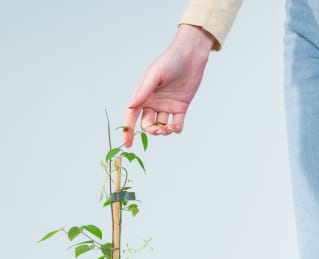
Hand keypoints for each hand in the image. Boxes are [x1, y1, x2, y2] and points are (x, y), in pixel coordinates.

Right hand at [122, 24, 214, 147]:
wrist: (191, 54)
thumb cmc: (170, 60)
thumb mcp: (155, 75)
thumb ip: (143, 91)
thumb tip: (131, 106)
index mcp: (143, 95)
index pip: (132, 116)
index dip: (128, 130)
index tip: (127, 144)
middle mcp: (153, 102)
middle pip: (147, 124)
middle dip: (151, 131)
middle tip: (159, 130)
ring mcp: (167, 106)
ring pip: (161, 126)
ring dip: (164, 131)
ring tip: (169, 127)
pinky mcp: (180, 107)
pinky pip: (176, 124)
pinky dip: (176, 128)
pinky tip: (176, 126)